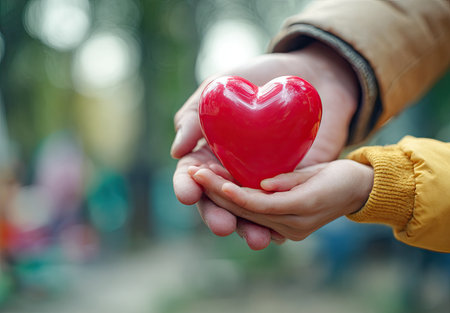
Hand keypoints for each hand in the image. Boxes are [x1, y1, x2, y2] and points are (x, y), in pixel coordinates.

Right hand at [172, 41, 358, 248]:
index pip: (191, 175)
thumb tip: (177, 151)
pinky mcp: (288, 183)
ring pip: (249, 212)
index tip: (188, 194)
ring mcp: (259, 180)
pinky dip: (279, 222)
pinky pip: (281, 207)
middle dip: (218, 216)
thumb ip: (195, 116)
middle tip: (223, 225)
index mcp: (208, 152)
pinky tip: (281, 233)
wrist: (309, 78)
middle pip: (218, 201)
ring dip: (250, 228)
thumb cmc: (258, 78)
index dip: (186, 187)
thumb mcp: (220, 88)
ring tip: (257, 238)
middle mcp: (231, 171)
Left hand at [190, 160, 373, 240]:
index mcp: (303, 208)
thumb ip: (291, 180)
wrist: (359, 192)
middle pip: (248, 211)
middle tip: (194, 175)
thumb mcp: (319, 172)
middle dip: (218, 194)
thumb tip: (264, 185)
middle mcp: (293, 225)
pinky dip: (237, 203)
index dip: (233, 193)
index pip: (259, 203)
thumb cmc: (341, 175)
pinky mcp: (287, 227)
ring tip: (199, 180)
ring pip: (247, 215)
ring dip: (222, 199)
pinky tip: (218, 189)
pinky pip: (256, 216)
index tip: (210, 180)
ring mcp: (290, 229)